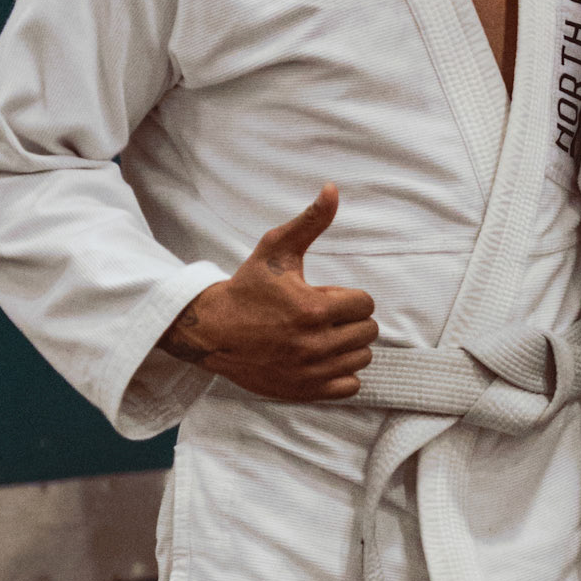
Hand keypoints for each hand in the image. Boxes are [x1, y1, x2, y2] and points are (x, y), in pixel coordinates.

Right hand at [157, 184, 376, 401]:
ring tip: (324, 335)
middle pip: (367, 332)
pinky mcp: (305, 391)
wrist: (212, 330)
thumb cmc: (247, 288)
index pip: (366, 304)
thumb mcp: (276, 248)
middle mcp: (314, 344)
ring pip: (361, 359)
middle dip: (351, 320)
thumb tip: (333, 189)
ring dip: (349, 346)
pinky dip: (343, 374)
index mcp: (313, 309)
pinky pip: (349, 387)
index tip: (328, 297)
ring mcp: (310, 371)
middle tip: (326, 316)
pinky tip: (323, 359)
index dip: (350, 297)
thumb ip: (310, 221)